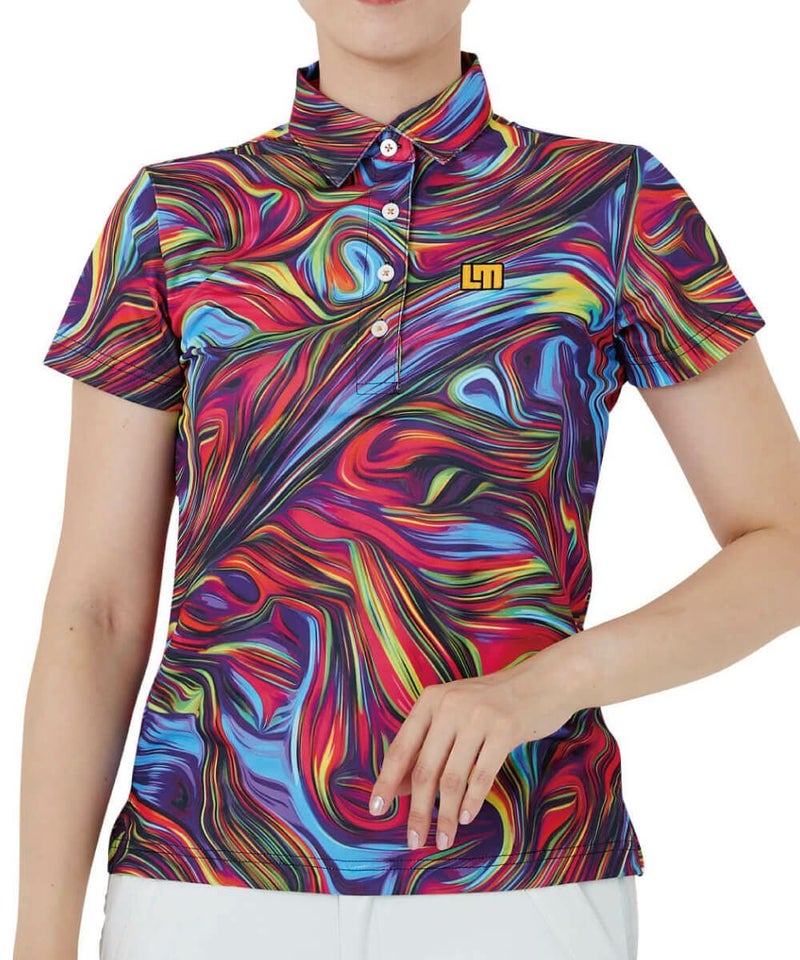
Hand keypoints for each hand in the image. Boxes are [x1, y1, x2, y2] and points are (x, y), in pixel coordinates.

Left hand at [367, 653, 577, 851]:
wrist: (543, 681)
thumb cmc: (493, 704)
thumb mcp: (454, 714)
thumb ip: (428, 745)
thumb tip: (400, 788)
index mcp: (430, 701)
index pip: (401, 748)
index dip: (387, 781)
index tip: (376, 810)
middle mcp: (450, 706)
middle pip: (425, 769)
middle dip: (417, 810)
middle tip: (412, 839)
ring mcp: (478, 716)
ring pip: (453, 778)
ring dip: (446, 814)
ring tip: (443, 838)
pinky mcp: (505, 729)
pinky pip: (482, 775)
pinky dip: (472, 801)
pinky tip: (466, 818)